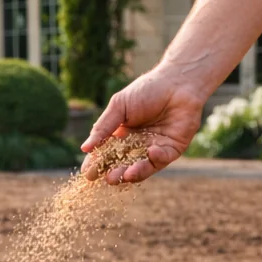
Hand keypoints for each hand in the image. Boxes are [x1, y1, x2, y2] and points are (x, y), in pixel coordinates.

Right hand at [80, 66, 207, 182]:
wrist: (177, 82)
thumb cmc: (146, 90)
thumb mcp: (120, 106)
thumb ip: (103, 127)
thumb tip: (85, 148)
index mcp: (122, 135)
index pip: (107, 154)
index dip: (98, 164)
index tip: (88, 174)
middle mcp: (137, 145)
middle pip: (124, 165)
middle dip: (116, 173)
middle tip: (108, 178)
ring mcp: (154, 149)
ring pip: (143, 167)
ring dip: (134, 173)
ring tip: (126, 175)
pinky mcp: (172, 150)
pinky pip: (162, 159)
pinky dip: (156, 158)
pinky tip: (151, 151)